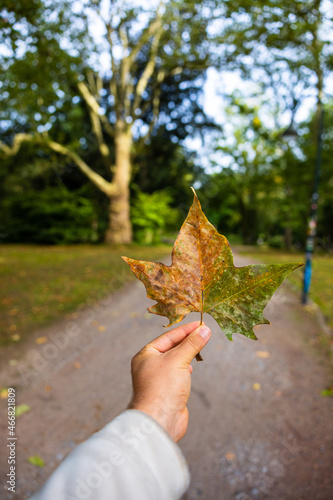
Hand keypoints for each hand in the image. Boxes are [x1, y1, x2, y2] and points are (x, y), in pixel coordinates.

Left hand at [128, 321, 210, 441]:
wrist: (159, 421)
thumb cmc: (163, 388)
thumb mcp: (178, 360)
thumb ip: (192, 344)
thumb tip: (205, 330)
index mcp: (145, 355)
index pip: (168, 337)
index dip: (185, 330)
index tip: (201, 324)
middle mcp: (149, 365)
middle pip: (172, 347)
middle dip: (187, 341)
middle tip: (204, 332)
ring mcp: (158, 379)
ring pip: (175, 361)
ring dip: (187, 354)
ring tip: (200, 347)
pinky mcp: (167, 391)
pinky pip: (178, 374)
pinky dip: (186, 368)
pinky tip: (191, 368)